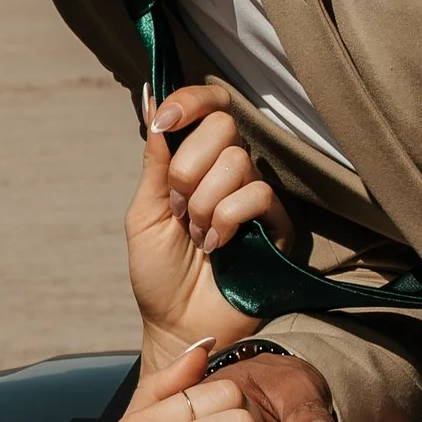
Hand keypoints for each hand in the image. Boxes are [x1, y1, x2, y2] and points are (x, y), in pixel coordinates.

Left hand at [125, 80, 298, 347]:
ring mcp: (254, 196)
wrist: (177, 324)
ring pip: (236, 161)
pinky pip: (258, 194)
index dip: (190, 100)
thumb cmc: (159, 275)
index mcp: (196, 162)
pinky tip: (218, 247)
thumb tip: (152, 97)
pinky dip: (227, 220)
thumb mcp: (144, 212)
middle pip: (222, 125)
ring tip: (197, 237)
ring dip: (203, 204)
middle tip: (177, 210)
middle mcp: (228, 171)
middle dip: (186, 170)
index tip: (164, 121)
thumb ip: (155, 160)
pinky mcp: (277, 224)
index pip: (209, 105)